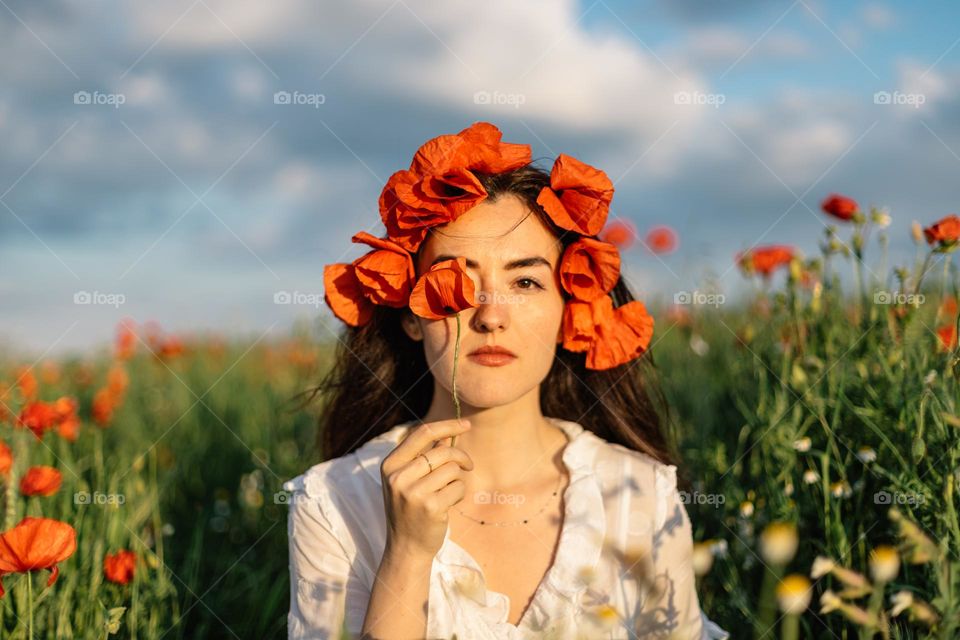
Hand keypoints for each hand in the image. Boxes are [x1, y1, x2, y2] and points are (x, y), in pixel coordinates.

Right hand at [379, 418, 473, 559]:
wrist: (406, 548)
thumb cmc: (411, 509)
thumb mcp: (409, 480)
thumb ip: (425, 456)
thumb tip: (448, 435)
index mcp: (390, 464)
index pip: (422, 433)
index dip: (447, 426)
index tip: (466, 424)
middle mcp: (398, 477)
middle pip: (443, 451)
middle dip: (461, 457)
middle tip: (468, 466)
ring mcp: (413, 492)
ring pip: (452, 470)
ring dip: (457, 480)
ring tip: (447, 493)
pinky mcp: (430, 507)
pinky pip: (458, 488)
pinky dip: (459, 494)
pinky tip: (447, 505)